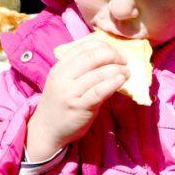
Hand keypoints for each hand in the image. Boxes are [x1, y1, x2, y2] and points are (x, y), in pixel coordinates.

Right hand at [26, 39, 128, 160]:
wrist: (47, 129)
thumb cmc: (61, 103)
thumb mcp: (64, 81)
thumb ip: (80, 69)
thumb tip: (110, 58)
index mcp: (60, 67)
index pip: (84, 47)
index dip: (104, 46)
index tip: (115, 51)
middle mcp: (63, 77)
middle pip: (92, 57)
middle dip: (113, 56)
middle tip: (124, 61)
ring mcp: (70, 92)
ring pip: (99, 73)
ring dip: (118, 69)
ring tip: (127, 72)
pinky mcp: (79, 106)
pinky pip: (100, 91)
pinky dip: (113, 83)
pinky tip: (121, 80)